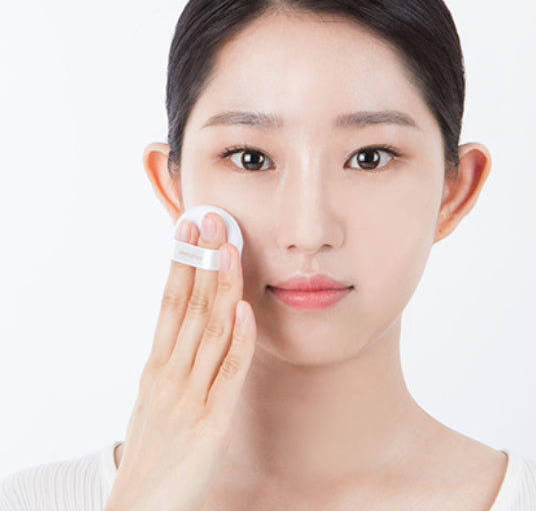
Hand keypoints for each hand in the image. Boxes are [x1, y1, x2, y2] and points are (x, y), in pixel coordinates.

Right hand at [104, 213, 255, 510]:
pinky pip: (228, 373)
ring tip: (229, 249)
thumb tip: (181, 332)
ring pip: (208, 329)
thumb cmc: (152, 456)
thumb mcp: (153, 401)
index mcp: (156, 367)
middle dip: (200, 261)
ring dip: (220, 286)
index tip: (189, 231)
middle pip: (186, 306)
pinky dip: (237, 339)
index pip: (169, 303)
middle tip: (210, 220)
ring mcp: (189, 396)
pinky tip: (243, 309)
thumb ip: (170, 366)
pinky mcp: (211, 422)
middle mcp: (169, 374)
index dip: (181, 264)